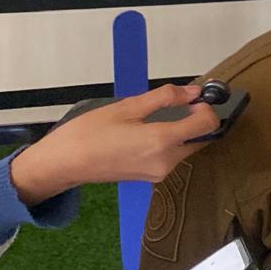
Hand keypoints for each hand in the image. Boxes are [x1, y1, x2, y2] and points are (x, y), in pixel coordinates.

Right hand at [10, 84, 218, 204]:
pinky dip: (169, 141)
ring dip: (182, 130)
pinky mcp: (150, 177)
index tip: (195, 97)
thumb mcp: (127, 107)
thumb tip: (193, 92)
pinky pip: (171, 156)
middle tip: (178, 102)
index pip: (207, 125)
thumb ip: (165, 98)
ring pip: (186, 147)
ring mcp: (159, 173)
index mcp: (162, 142)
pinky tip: (148, 131)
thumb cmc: (89, 133)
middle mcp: (166, 161)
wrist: (63, 164)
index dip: (207, 108)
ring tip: (157, 116)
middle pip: (200, 137)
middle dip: (195, 119)